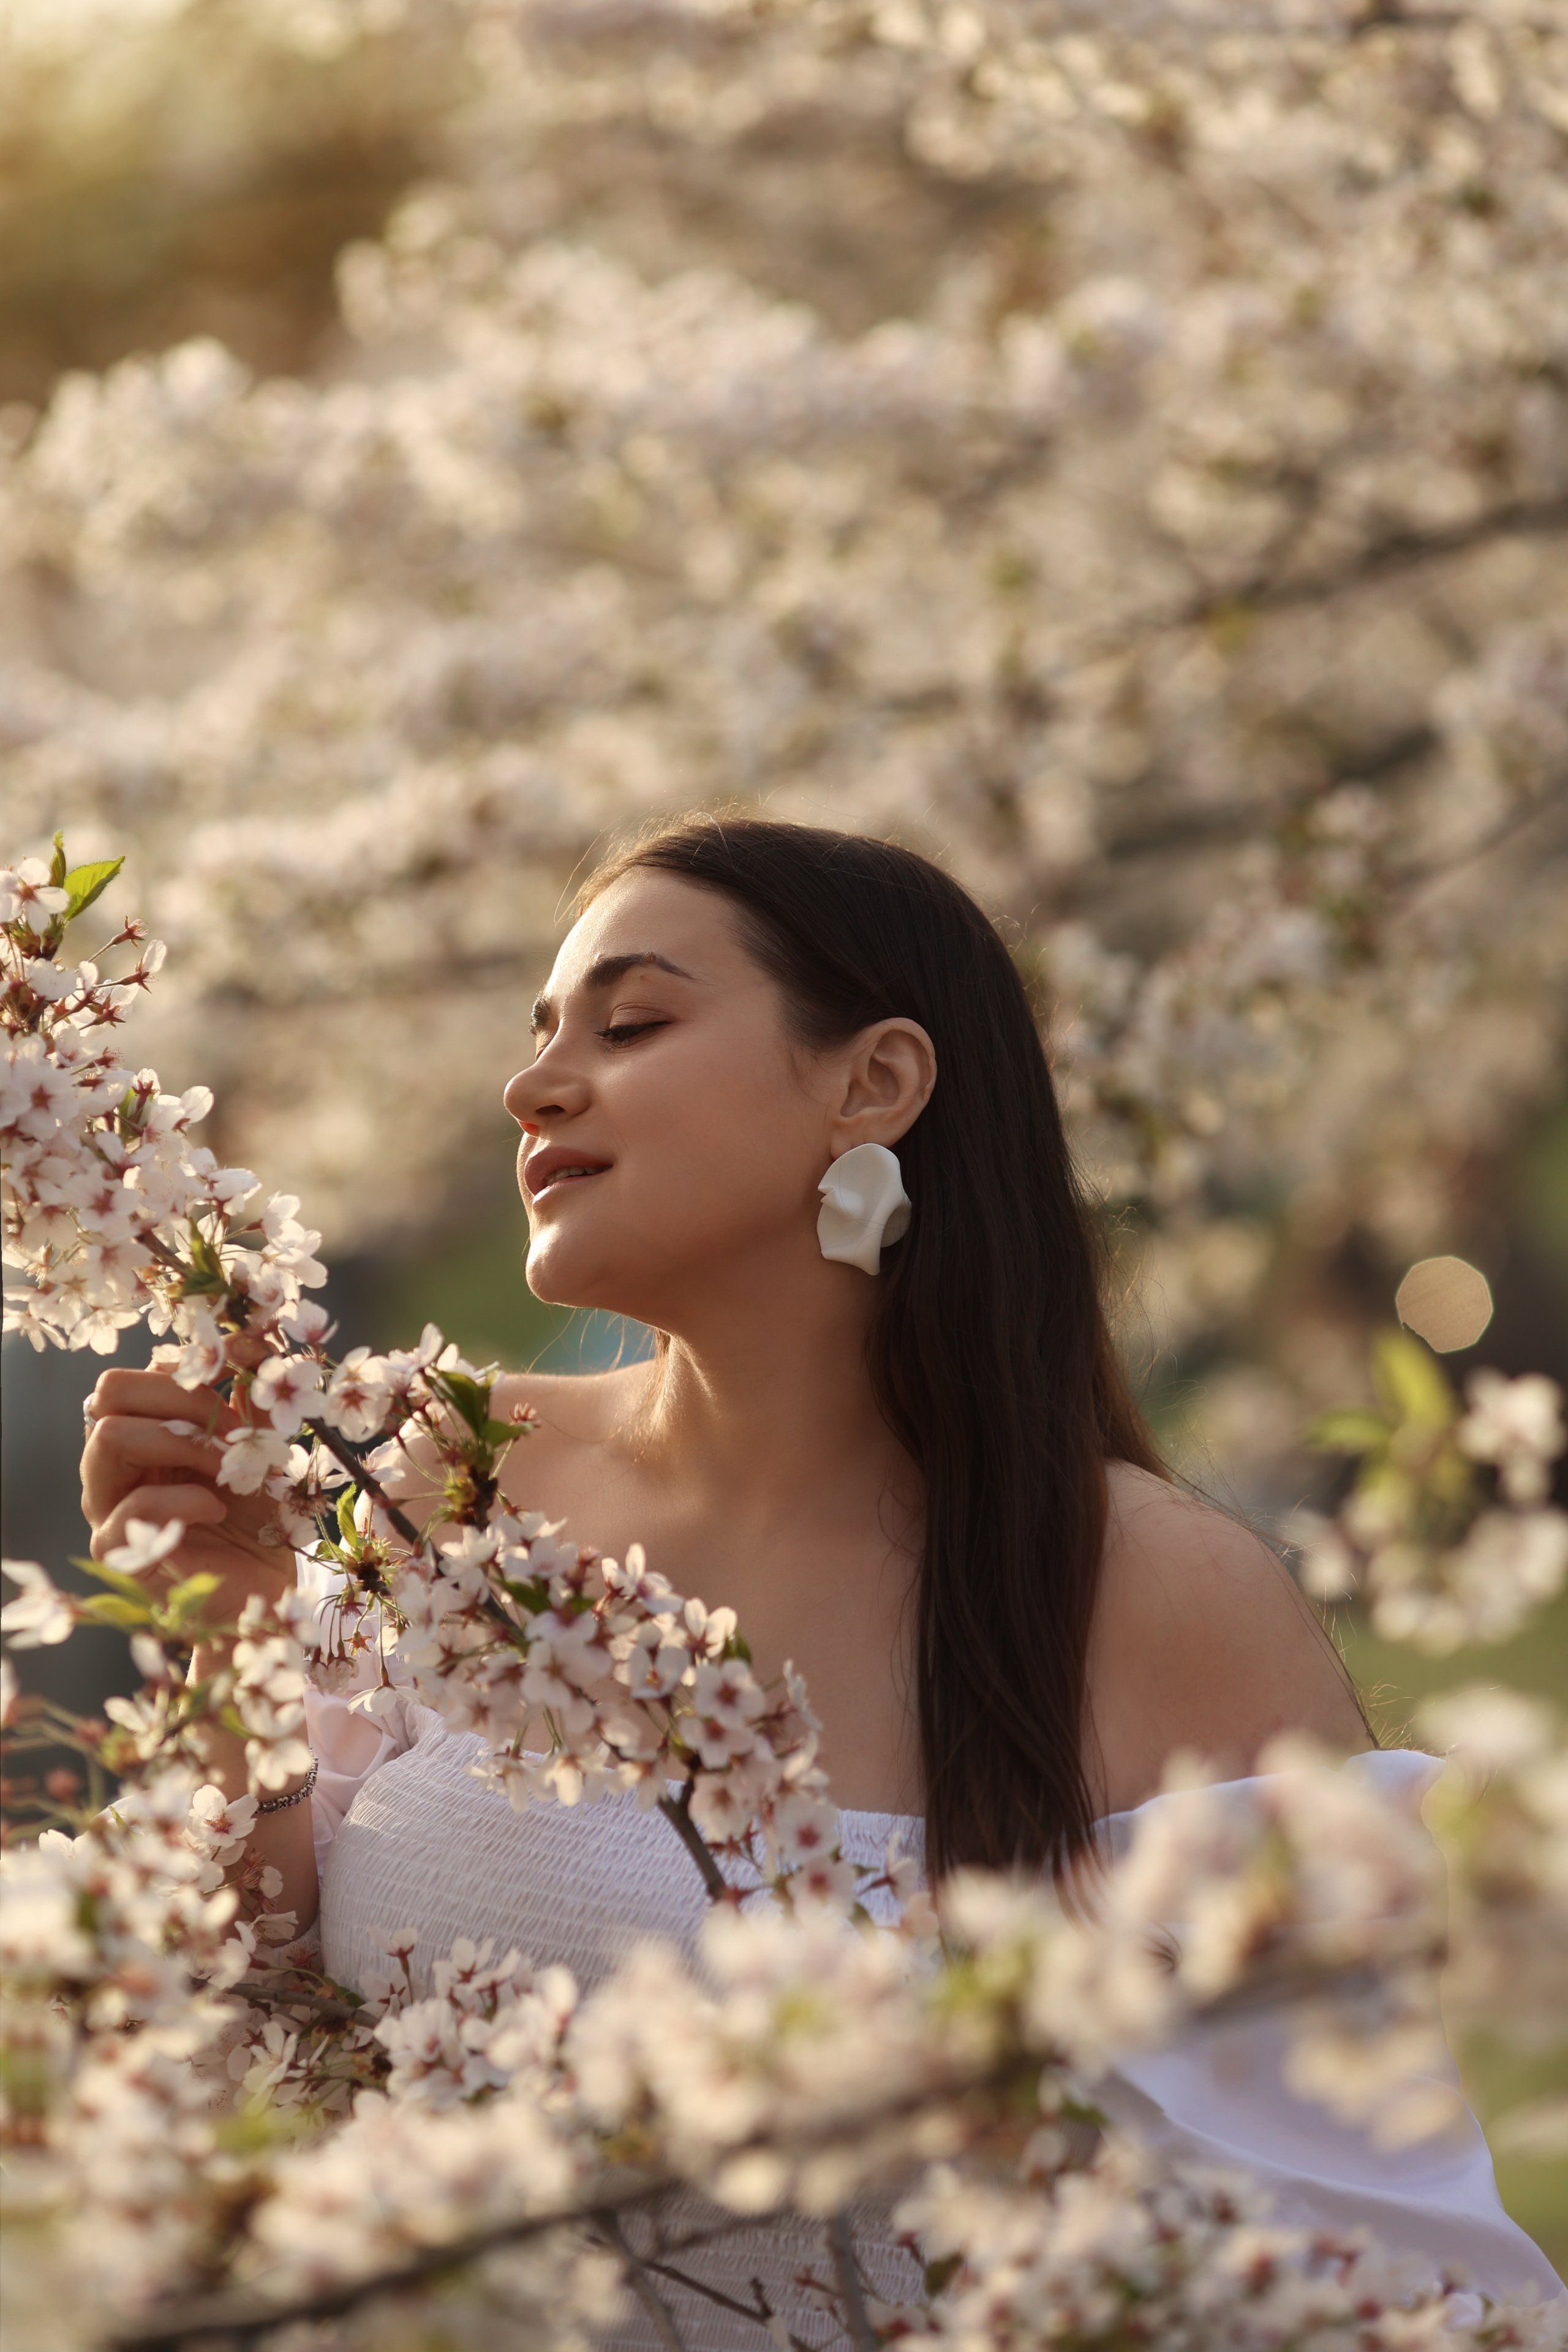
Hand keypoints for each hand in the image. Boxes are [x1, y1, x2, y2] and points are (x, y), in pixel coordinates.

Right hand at [81, 1368, 293, 1625]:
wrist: (261, 1588)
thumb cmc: (257, 1517)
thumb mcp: (261, 1449)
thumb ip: (253, 1401)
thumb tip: (251, 1345)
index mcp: (145, 1432)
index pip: (139, 1373)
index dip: (193, 1362)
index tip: (247, 1368)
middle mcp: (117, 1463)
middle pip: (111, 1393)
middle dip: (180, 1397)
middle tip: (231, 1429)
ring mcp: (110, 1505)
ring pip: (108, 1438)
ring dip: (179, 1440)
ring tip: (226, 1466)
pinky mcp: (119, 1550)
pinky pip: (132, 1506)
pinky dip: (183, 1499)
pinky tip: (215, 1508)